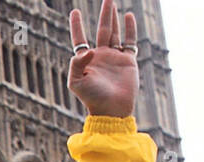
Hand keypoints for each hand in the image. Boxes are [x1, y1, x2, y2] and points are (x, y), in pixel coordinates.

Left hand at [69, 0, 138, 117]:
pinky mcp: (128, 60)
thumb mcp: (76, 82)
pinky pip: (129, 41)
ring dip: (113, 18)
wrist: (112, 109)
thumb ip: (77, 64)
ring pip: (115, 32)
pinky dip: (129, 28)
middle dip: (103, 14)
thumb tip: (88, 49)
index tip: (74, 12)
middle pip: (101, 30)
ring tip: (112, 3)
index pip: (80, 39)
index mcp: (85, 61)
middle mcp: (100, 56)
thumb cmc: (91, 98)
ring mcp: (114, 57)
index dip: (76, 25)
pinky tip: (128, 16)